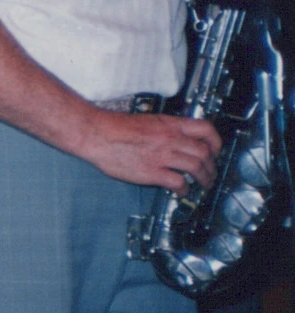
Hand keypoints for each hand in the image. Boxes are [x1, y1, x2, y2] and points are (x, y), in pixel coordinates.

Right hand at [80, 110, 220, 192]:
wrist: (96, 133)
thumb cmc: (114, 127)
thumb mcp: (147, 121)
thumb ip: (164, 130)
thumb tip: (175, 140)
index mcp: (170, 124)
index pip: (205, 129)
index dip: (215, 142)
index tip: (215, 151)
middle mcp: (171, 139)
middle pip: (204, 152)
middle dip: (212, 166)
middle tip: (211, 173)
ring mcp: (162, 155)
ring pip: (197, 167)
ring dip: (204, 179)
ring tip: (203, 185)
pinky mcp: (152, 171)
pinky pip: (178, 182)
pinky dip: (185, 189)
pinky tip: (182, 191)